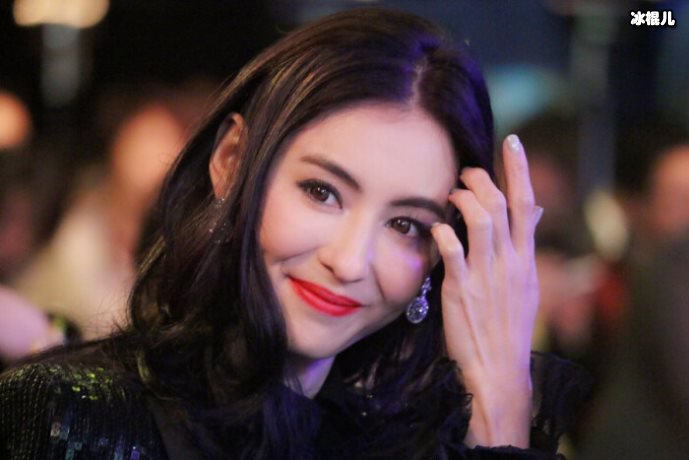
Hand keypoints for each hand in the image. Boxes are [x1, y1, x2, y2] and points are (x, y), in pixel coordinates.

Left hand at [430, 135, 541, 447]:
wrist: (499, 370)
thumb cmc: (508, 326)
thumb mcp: (526, 283)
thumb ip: (525, 245)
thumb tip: (534, 212)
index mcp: (526, 259)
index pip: (526, 204)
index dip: (519, 170)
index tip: (512, 141)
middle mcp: (510, 262)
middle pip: (501, 205)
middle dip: (482, 180)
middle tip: (466, 172)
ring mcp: (487, 275)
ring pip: (481, 221)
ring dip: (463, 199)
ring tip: (450, 194)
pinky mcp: (461, 290)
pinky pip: (454, 252)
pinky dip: (444, 233)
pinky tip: (436, 225)